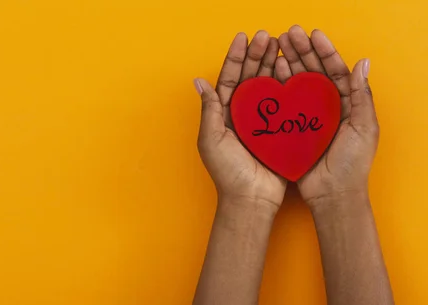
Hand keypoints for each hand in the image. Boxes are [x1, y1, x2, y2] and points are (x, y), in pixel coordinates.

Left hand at [195, 31, 286, 209]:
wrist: (252, 198)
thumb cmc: (227, 172)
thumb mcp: (212, 139)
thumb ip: (210, 109)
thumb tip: (199, 82)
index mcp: (223, 114)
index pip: (229, 78)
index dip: (236, 57)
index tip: (244, 38)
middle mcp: (242, 114)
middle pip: (249, 77)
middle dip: (257, 55)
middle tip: (268, 36)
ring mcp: (261, 121)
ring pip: (267, 85)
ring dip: (272, 64)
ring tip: (280, 45)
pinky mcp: (279, 129)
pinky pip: (283, 102)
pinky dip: (287, 84)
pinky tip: (291, 68)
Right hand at [275, 25, 378, 207]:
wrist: (332, 194)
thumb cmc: (352, 164)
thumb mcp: (363, 128)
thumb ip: (362, 96)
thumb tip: (363, 62)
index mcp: (347, 103)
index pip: (335, 70)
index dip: (324, 51)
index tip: (312, 35)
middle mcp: (326, 106)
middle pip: (313, 72)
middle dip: (301, 51)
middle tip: (288, 34)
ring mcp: (307, 116)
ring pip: (296, 83)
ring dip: (287, 63)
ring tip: (276, 46)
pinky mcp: (291, 127)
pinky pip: (283, 102)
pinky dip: (277, 86)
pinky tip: (270, 72)